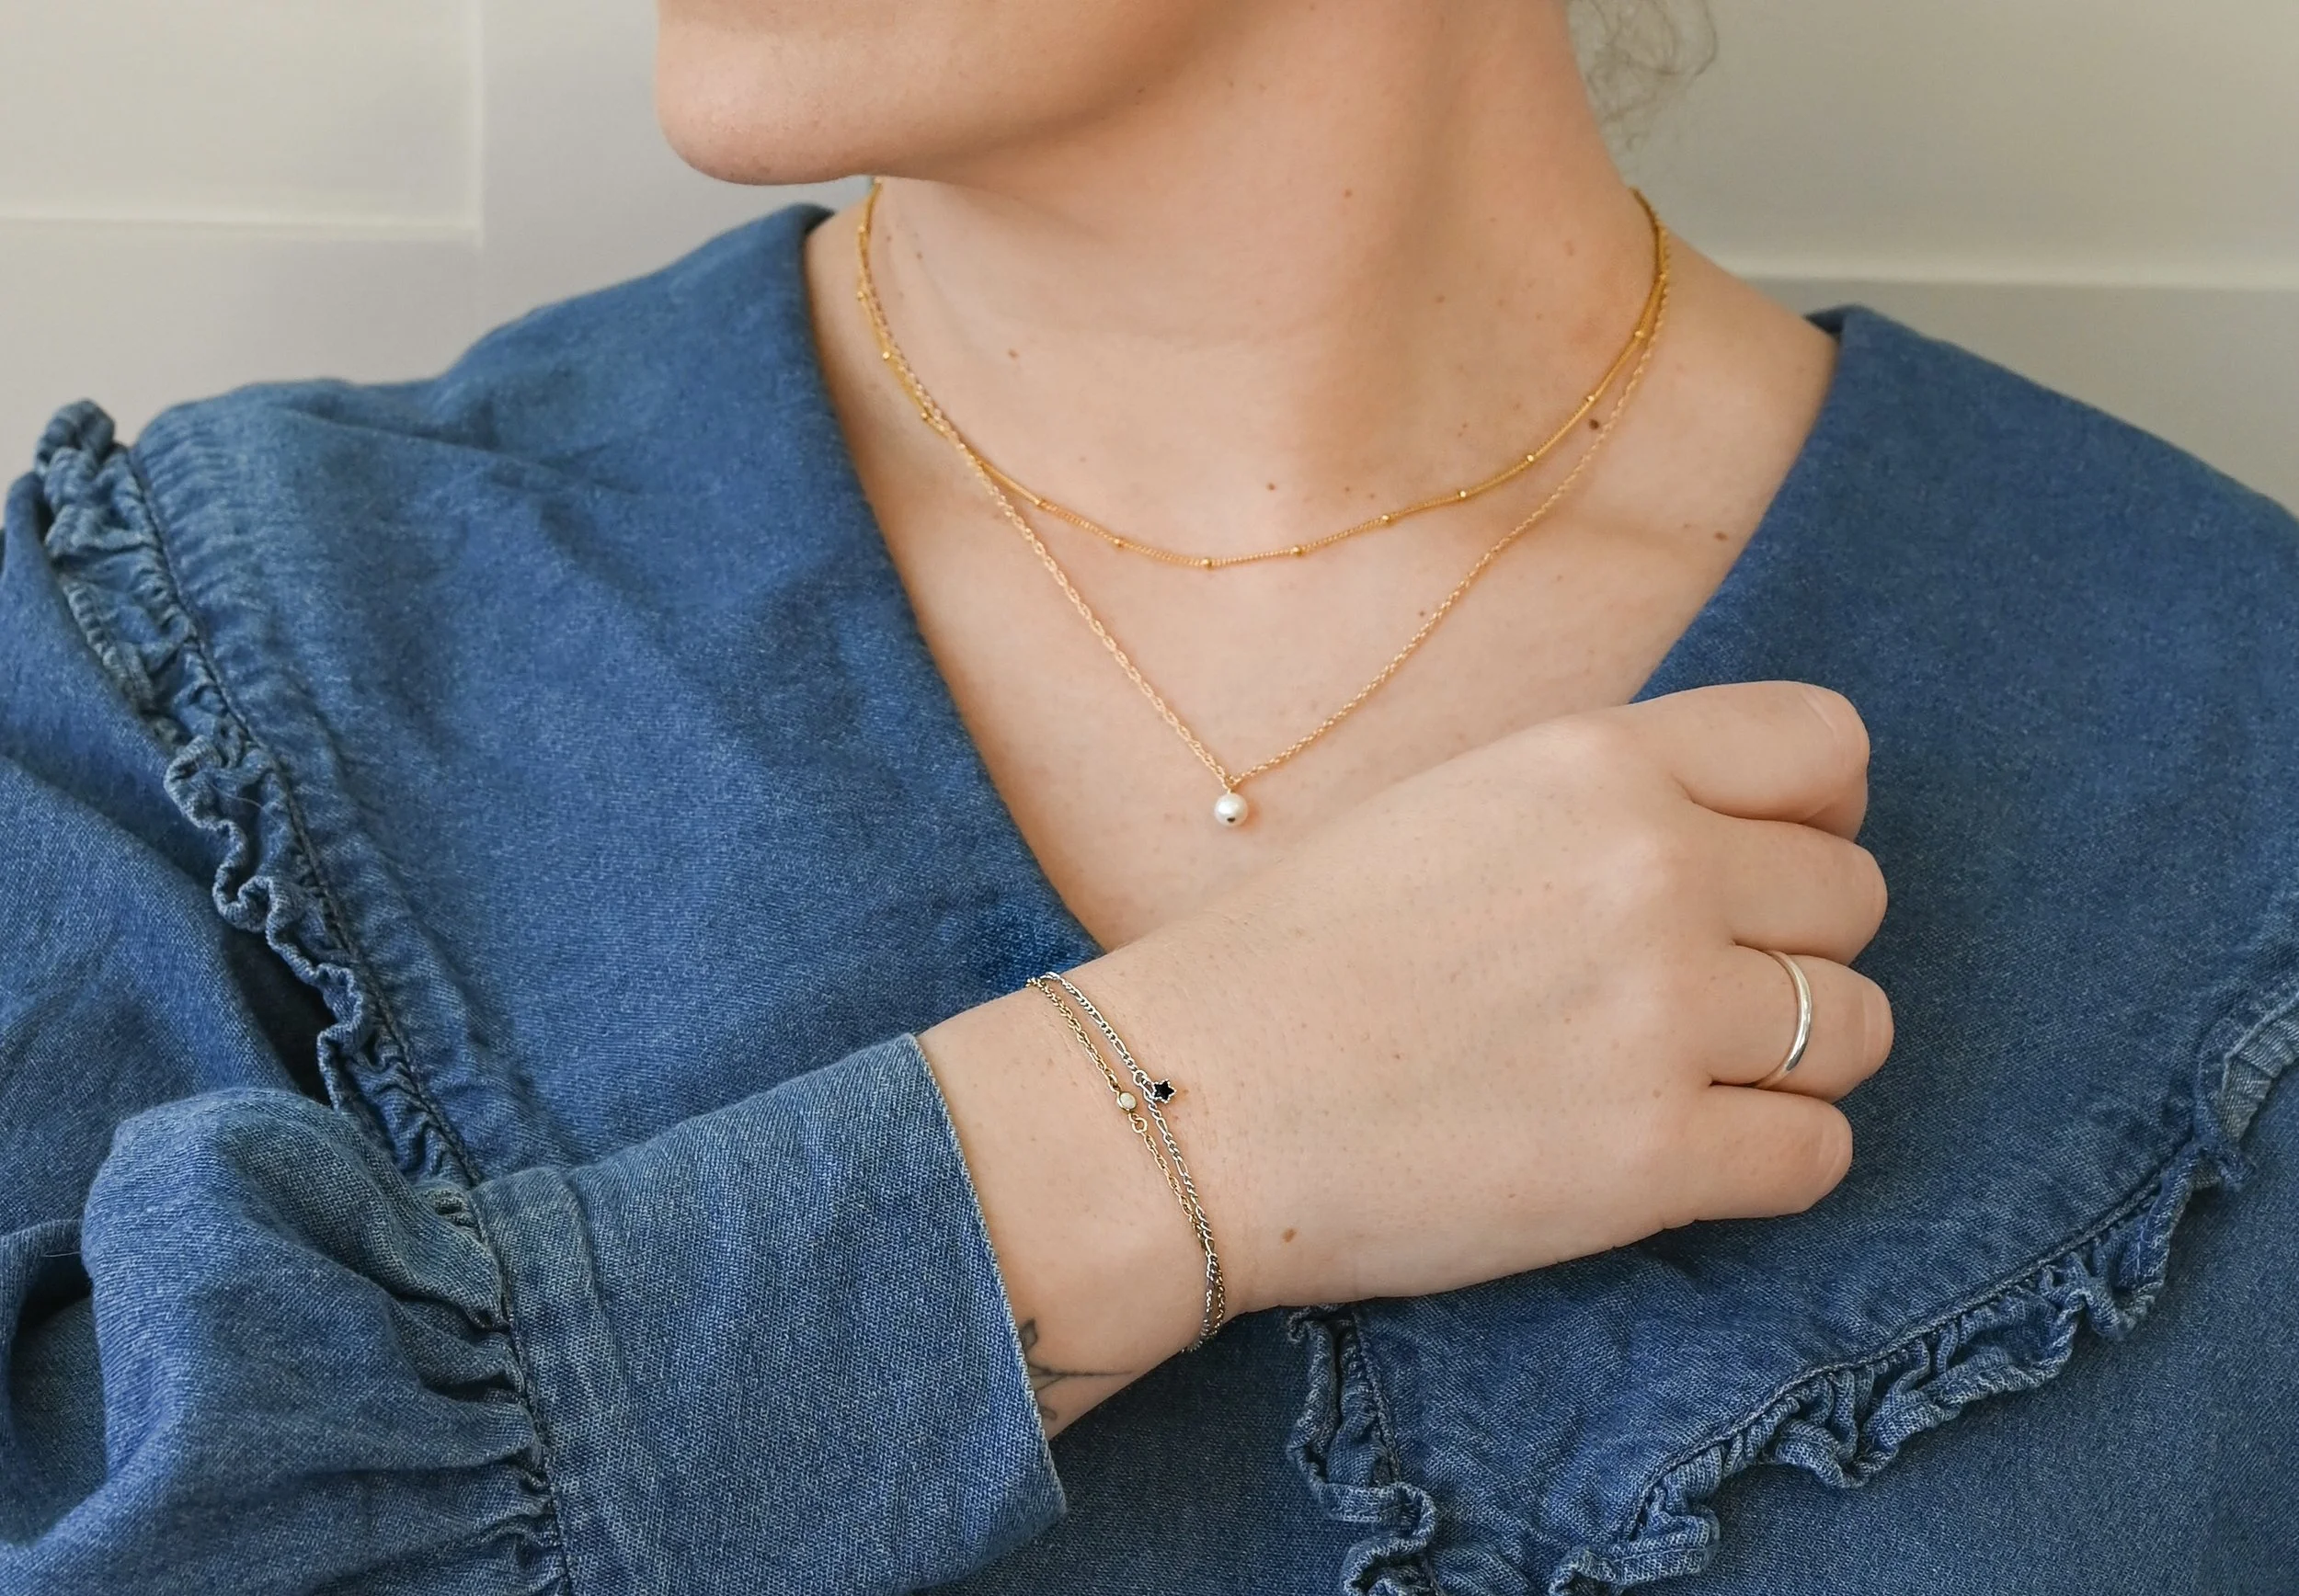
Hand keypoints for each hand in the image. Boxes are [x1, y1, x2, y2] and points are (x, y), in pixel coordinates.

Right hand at [1086, 679, 1890, 1312]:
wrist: (1193, 1098)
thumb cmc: (1295, 952)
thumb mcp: (1452, 805)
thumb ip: (1599, 798)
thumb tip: (1738, 831)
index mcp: (1597, 763)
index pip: (1825, 745)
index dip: (1822, 810)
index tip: (1776, 862)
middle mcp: (1655, 869)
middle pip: (1853, 895)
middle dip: (1797, 944)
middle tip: (1700, 993)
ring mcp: (1664, 1015)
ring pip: (1857, 1028)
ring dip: (1798, 1060)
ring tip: (1697, 1078)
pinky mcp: (1655, 1161)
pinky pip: (1817, 1156)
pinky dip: (1772, 1162)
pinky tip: (1686, 1156)